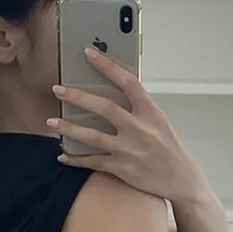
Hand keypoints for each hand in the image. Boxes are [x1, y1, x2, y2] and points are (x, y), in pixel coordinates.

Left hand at [47, 44, 194, 210]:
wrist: (181, 178)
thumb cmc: (167, 145)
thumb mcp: (158, 120)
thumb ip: (137, 106)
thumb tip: (111, 86)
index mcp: (151, 112)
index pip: (128, 82)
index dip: (108, 66)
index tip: (90, 53)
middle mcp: (141, 130)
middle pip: (105, 108)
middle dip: (78, 97)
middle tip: (58, 89)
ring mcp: (131, 150)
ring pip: (93, 137)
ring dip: (69, 128)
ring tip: (51, 121)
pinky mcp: (123, 169)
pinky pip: (93, 162)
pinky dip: (76, 159)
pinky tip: (62, 155)